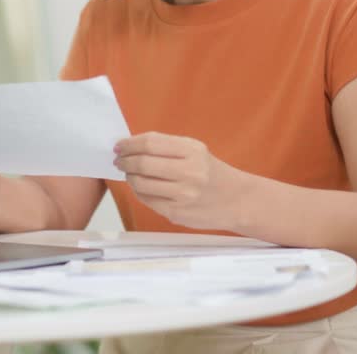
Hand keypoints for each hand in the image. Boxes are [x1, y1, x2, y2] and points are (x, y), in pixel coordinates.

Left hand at [113, 131, 240, 229]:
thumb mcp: (195, 151)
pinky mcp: (177, 213)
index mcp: (192, 151)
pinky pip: (147, 200)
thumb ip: (165, 147)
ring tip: (129, 173)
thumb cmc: (211, 173)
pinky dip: (138, 192)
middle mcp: (189, 173)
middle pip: (143, 163)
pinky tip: (140, 187)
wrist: (236, 200)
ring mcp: (183, 196)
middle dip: (125, 161)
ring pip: (140, 184)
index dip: (129, 144)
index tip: (119, 146)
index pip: (150, 144)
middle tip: (119, 160)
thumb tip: (130, 147)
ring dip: (129, 177)